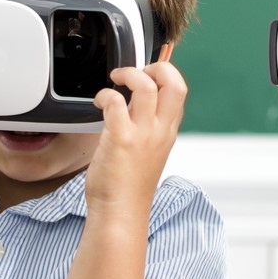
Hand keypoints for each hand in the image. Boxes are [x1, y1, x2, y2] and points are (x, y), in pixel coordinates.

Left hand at [85, 59, 187, 215]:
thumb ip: (144, 126)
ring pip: (146, 85)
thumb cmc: (127, 186)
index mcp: (168, 132)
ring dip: (129, 74)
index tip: (147, 75)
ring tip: (116, 80)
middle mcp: (160, 130)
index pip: (179, 90)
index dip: (164, 74)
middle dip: (156, 66)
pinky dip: (105, 94)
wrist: (120, 212)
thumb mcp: (146, 151)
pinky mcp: (121, 139)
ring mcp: (143, 134)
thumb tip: (130, 104)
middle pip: (174, 82)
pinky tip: (99, 102)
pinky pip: (116, 101)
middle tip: (137, 72)